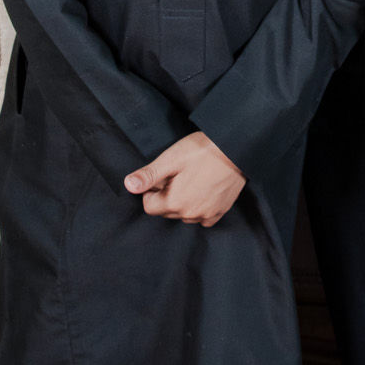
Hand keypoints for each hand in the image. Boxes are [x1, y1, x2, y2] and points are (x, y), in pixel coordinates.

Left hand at [124, 133, 245, 226]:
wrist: (237, 147)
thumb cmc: (203, 150)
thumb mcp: (172, 158)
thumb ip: (149, 175)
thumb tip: (128, 185)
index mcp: (175, 202)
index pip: (149, 206)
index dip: (153, 189)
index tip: (165, 175)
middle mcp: (189, 214)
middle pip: (166, 211)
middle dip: (167, 195)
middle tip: (180, 174)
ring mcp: (206, 214)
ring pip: (183, 214)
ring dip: (183, 202)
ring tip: (194, 179)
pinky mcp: (220, 211)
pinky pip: (202, 217)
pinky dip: (200, 207)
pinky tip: (205, 190)